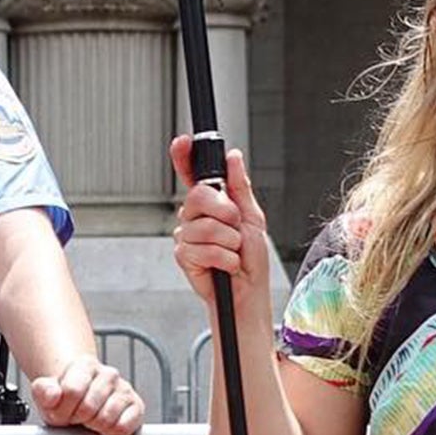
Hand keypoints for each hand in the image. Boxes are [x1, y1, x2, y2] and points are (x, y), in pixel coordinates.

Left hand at [29, 356, 144, 434]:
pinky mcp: (137, 407)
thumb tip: (53, 395)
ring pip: (106, 418)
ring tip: (90, 420)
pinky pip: (124, 427)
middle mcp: (108, 373)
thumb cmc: (64, 399)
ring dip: (93, 427)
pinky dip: (111, 433)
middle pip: (88, 408)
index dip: (62, 409)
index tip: (61, 411)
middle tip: (76, 417)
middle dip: (77, 419)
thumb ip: (43, 391)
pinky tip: (104, 426)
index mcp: (85, 365)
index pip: (72, 391)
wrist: (81, 402)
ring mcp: (124, 389)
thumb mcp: (45, 395)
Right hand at [169, 136, 269, 316]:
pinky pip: (204, 248)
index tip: (182, 142)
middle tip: (235, 226)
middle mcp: (194, 216)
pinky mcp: (183, 256)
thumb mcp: (252, 217)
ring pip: (204, 226)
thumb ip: (240, 187)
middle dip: (225, 212)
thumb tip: (233, 158)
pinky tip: (226, 264)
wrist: (248, 292)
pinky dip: (224, 258)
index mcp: (210, 203)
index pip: (192, 175)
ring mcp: (187, 235)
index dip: (184, 157)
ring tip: (233, 251)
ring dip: (229, 241)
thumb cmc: (251, 258)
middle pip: (198, 196)